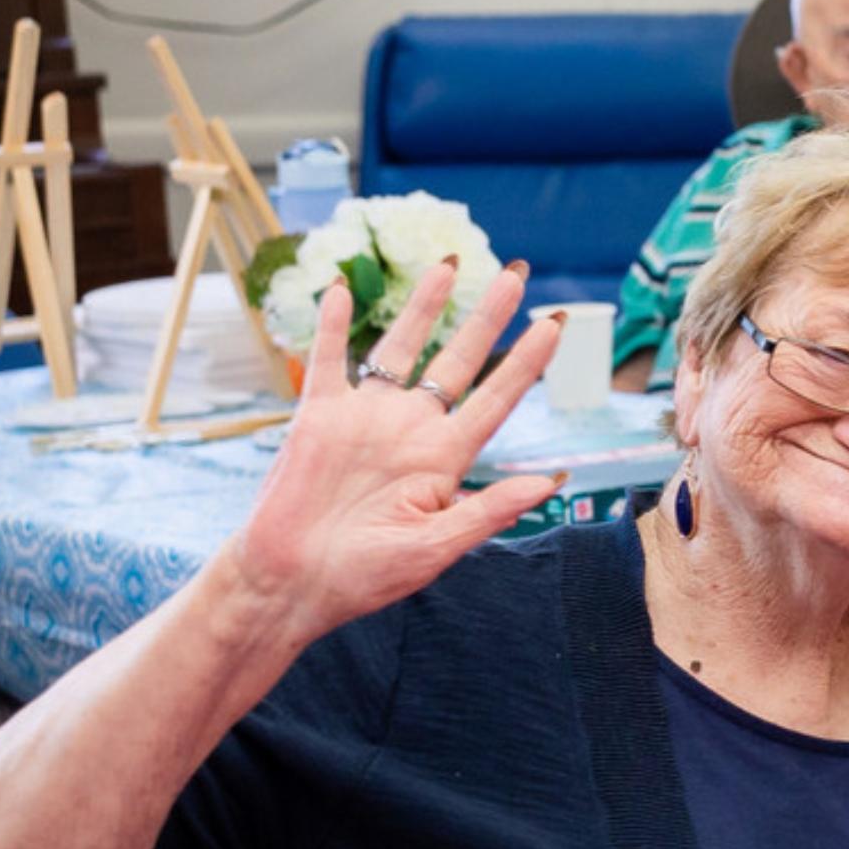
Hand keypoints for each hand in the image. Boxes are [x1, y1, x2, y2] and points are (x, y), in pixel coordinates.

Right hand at [215, 259, 563, 642]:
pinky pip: (330, 359)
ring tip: (448, 266)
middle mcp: (412, 430)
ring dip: (423, 307)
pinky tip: (344, 288)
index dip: (527, 362)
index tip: (556, 325)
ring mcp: (366, 418)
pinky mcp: (318, 416)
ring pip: (401, 348)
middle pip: (459, 360)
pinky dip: (335, 324)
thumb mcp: (436, 548)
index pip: (497, 399)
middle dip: (488, 316)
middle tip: (516, 272)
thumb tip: (549, 482)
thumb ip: (488, 511)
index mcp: (446, 459)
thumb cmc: (366, 575)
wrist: (291, 583)